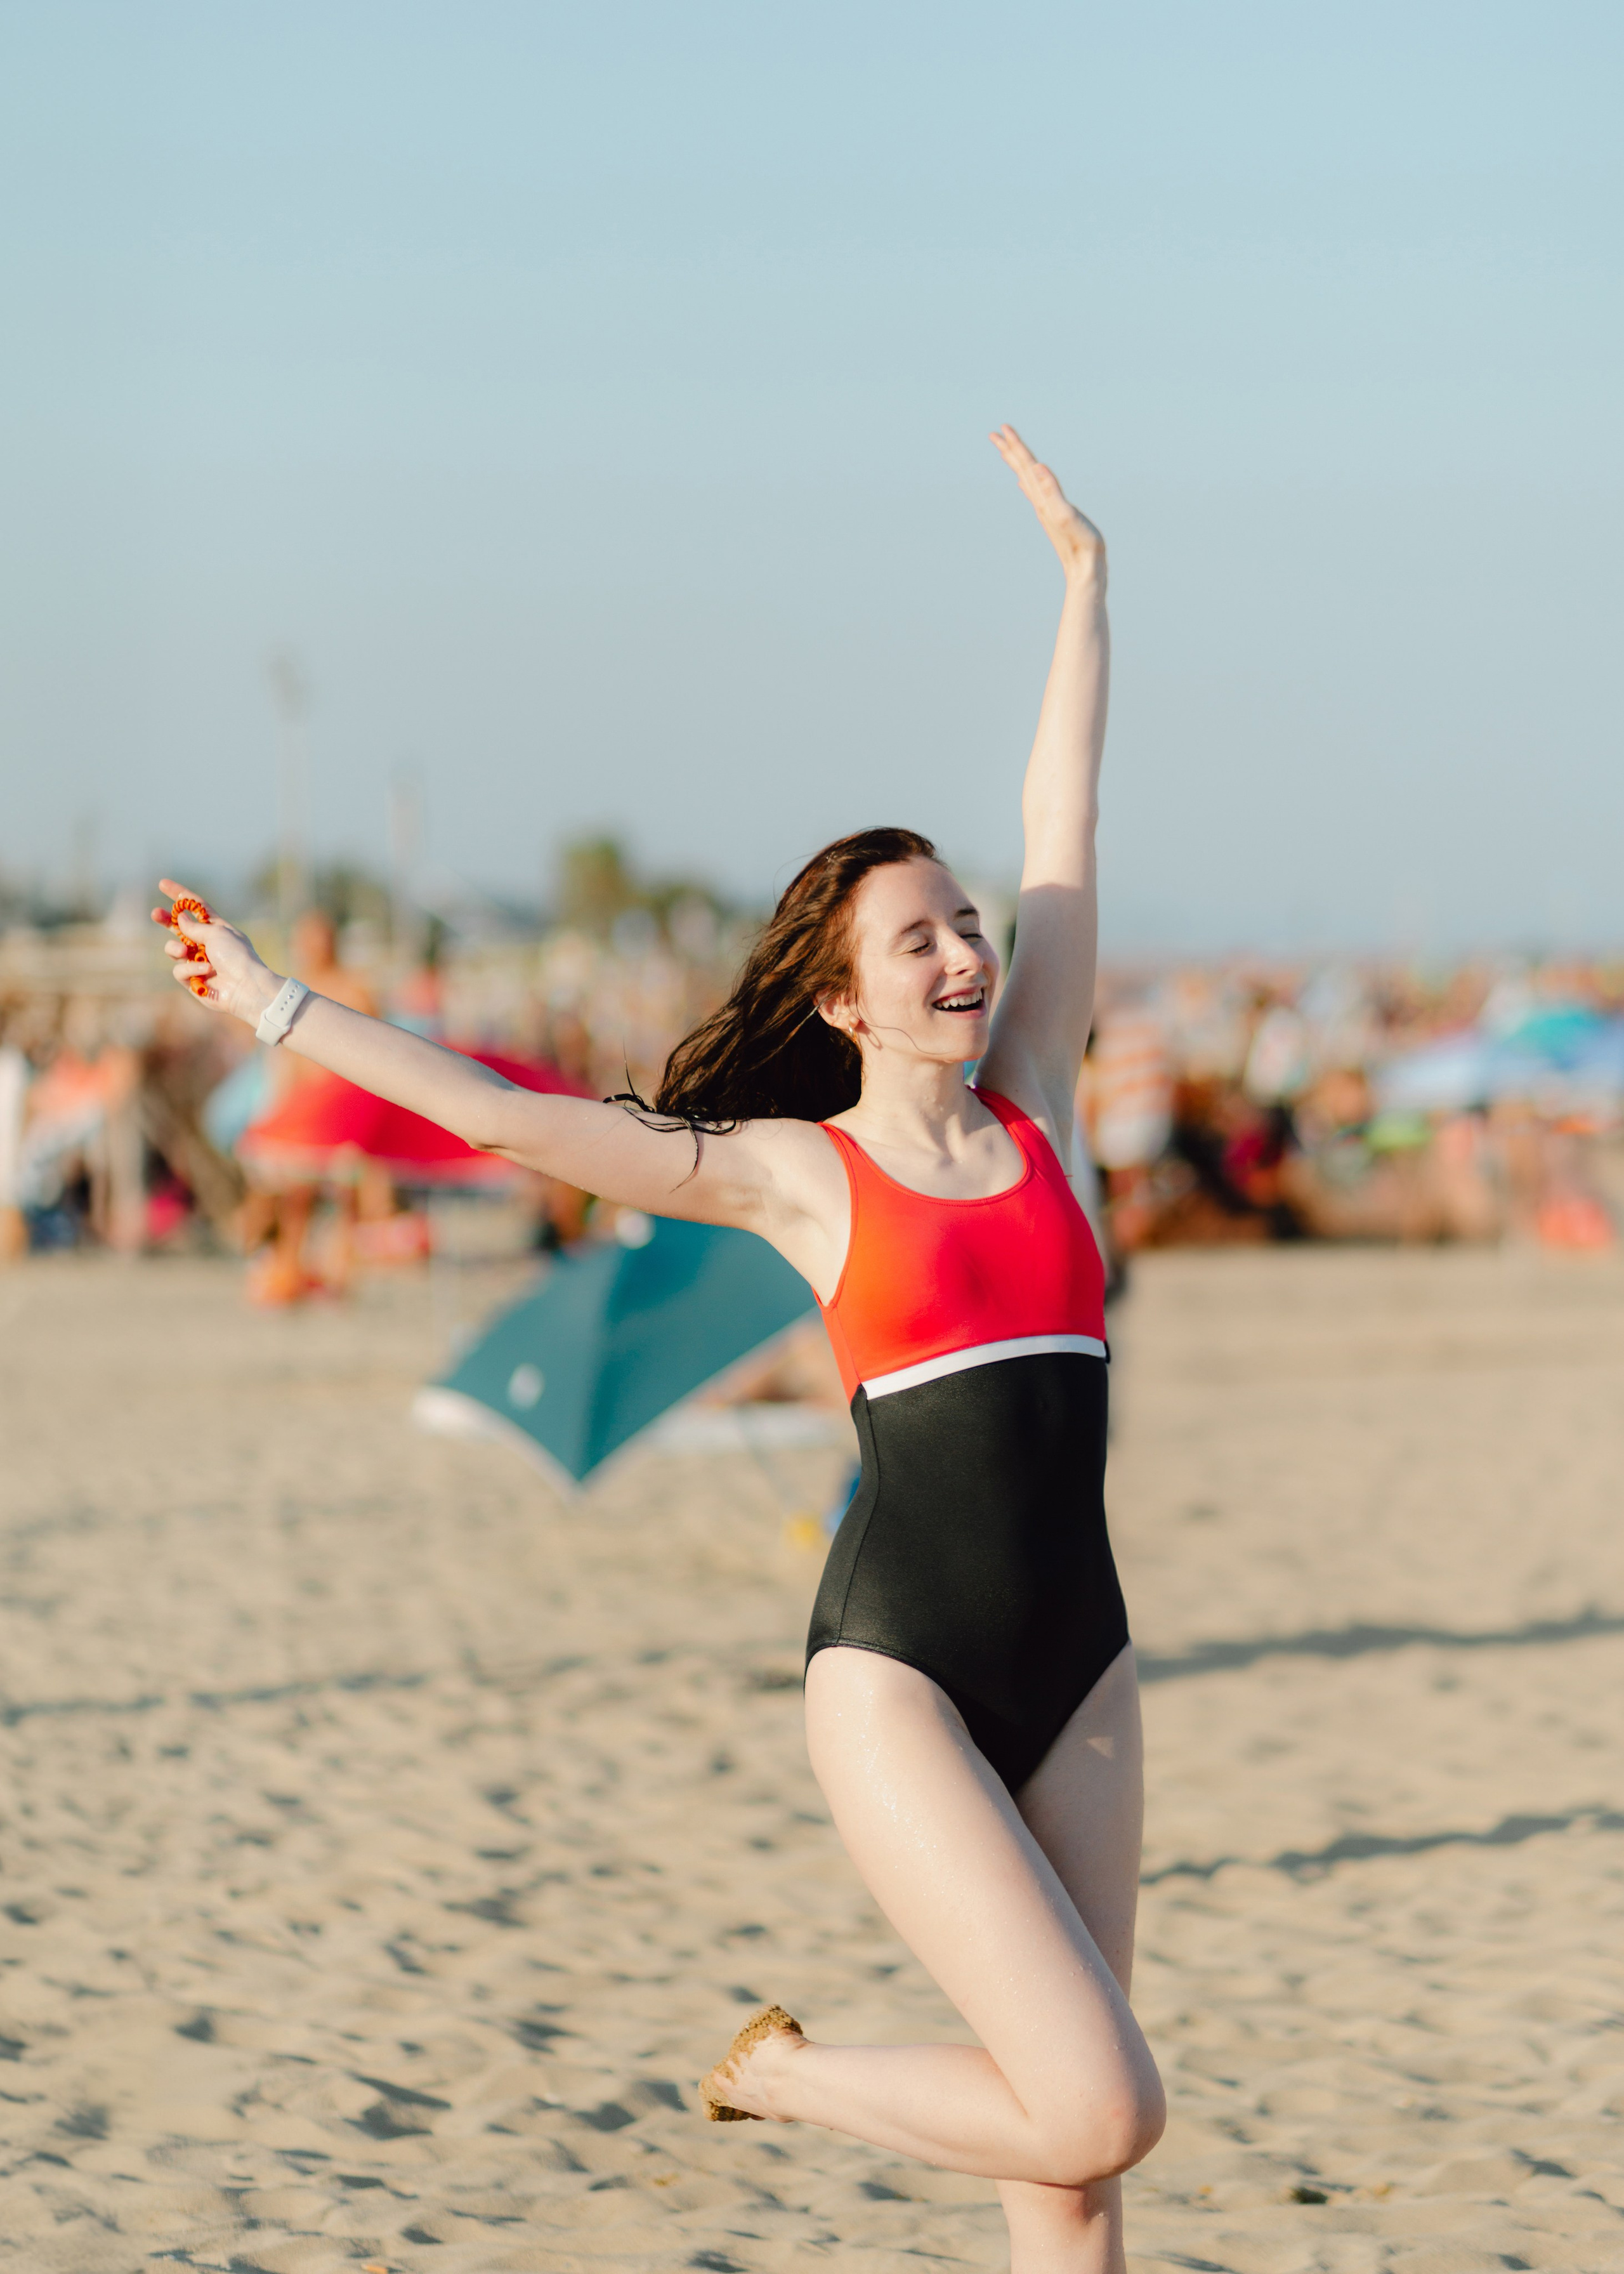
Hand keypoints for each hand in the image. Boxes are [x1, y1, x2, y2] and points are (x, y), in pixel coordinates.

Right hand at [151, 880, 279, 1025]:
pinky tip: (205, 971)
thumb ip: (195, 926)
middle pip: (180, 927)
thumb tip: (180, 919)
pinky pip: (180, 971)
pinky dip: (190, 969)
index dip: (180, 895)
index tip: (162, 884)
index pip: (196, 907)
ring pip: (174, 949)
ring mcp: (199, 962)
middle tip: (155, 914)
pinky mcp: (194, 981)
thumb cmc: (237, 956)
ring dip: (175, 948)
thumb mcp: (217, 933)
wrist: (246, 988)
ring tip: (184, 952)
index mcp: (218, 928)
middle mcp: (208, 944)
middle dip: (166, 920)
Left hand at [990, 425, 1104, 583]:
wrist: (1083, 569)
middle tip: (995, 433)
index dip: (1015, 446)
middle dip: (1009, 450)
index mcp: (1042, 496)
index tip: (1002, 429)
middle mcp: (1040, 501)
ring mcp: (1045, 509)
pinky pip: (1035, 493)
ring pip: (1026, 479)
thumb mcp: (1066, 515)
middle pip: (1021, 469)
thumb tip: (1038, 467)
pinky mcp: (1052, 516)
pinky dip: (1027, 483)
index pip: (1026, 464)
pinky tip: (1023, 482)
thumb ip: (1052, 492)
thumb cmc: (1080, 544)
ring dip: (1016, 463)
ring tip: (1007, 451)